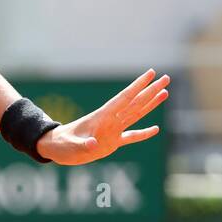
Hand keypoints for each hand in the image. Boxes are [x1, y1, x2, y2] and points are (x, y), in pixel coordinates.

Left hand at [34, 69, 169, 165]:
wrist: (55, 149)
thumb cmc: (60, 144)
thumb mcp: (70, 144)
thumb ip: (82, 144)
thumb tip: (93, 144)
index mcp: (102, 117)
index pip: (124, 98)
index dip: (138, 86)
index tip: (151, 73)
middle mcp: (110, 121)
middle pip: (135, 102)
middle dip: (151, 90)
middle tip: (166, 78)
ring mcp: (112, 131)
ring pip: (136, 114)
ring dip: (150, 104)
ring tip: (165, 93)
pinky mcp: (111, 143)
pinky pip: (131, 137)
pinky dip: (143, 133)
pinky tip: (155, 129)